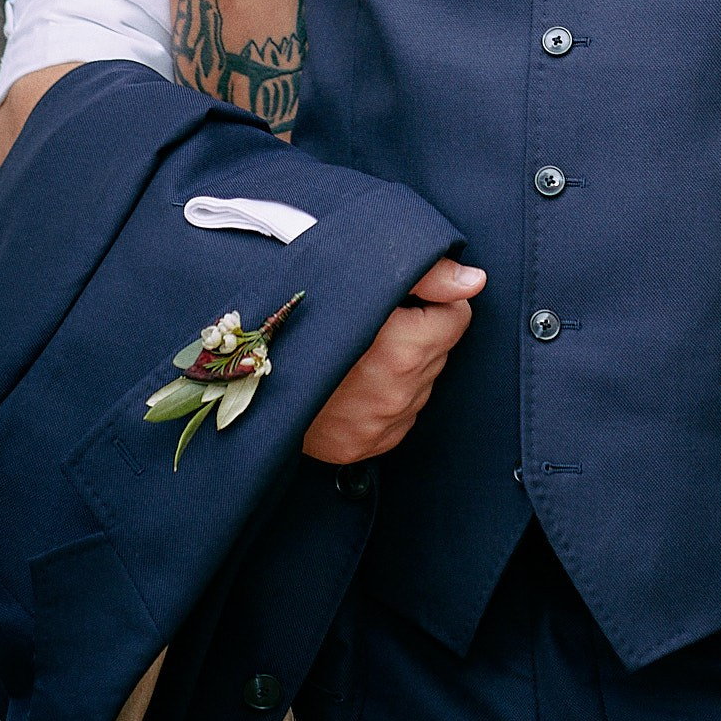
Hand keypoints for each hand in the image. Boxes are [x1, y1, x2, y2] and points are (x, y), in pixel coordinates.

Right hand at [301, 259, 485, 463]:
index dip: (432, 299)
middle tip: (379, 320)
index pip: (457, 315)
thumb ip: (425, 273)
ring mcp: (382, 426)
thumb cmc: (301, 317)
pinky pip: (402, 415)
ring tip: (364, 349)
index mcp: (401, 350)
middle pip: (440, 348)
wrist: (247, 375)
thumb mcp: (358, 276)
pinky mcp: (366, 447)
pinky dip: (389, 396)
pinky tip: (358, 378)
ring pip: (423, 382)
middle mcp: (397, 394)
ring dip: (406, 364)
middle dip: (420, 330)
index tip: (403, 297)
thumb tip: (474, 281)